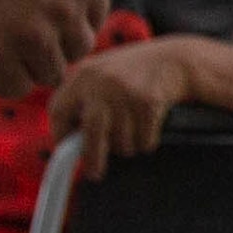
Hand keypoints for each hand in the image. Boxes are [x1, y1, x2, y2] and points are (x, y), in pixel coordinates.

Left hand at [0, 0, 109, 118]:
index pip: (16, 89)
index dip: (2, 66)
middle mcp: (31, 36)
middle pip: (50, 75)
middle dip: (32, 55)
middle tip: (13, 18)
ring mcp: (64, 9)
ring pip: (78, 50)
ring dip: (60, 36)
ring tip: (36, 4)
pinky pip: (96, 19)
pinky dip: (81, 11)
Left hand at [49, 38, 190, 180]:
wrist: (174, 59)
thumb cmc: (132, 73)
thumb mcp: (101, 75)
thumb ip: (83, 100)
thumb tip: (68, 144)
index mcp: (83, 75)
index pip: (59, 111)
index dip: (61, 135)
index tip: (68, 149)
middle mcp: (102, 82)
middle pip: (90, 132)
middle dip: (93, 158)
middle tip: (94, 174)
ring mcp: (126, 92)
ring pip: (121, 142)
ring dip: (127, 146)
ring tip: (132, 131)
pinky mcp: (149, 103)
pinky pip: (143, 141)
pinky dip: (146, 142)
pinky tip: (149, 126)